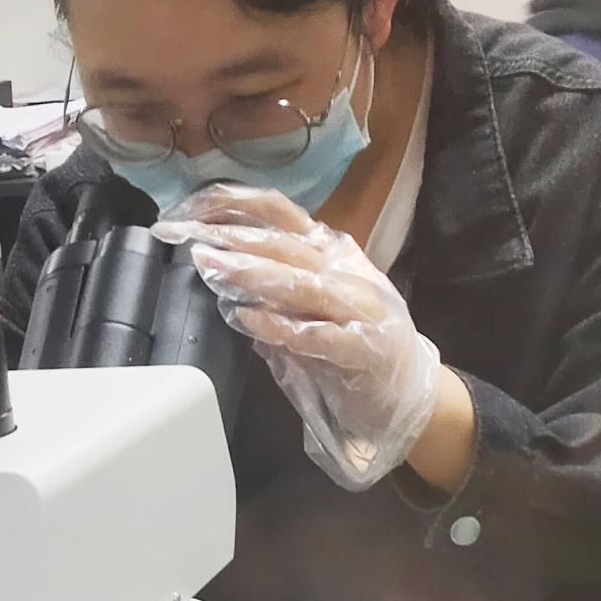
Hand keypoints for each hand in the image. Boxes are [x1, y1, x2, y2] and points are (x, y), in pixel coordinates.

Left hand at [153, 184, 447, 490]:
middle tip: (189, 237)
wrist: (412, 395)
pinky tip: (248, 319)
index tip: (195, 206)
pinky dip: (281, 325)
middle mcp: (345, 274)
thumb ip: (271, 292)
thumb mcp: (310, 309)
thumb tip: (220, 273)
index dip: (239, 205)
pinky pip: (316, 333)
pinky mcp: (363, 349)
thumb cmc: (353, 348)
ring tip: (212, 266)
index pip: (284, 216)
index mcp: (331, 256)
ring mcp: (359, 310)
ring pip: (301, 282)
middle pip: (286, 244)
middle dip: (234, 238)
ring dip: (253, 273)